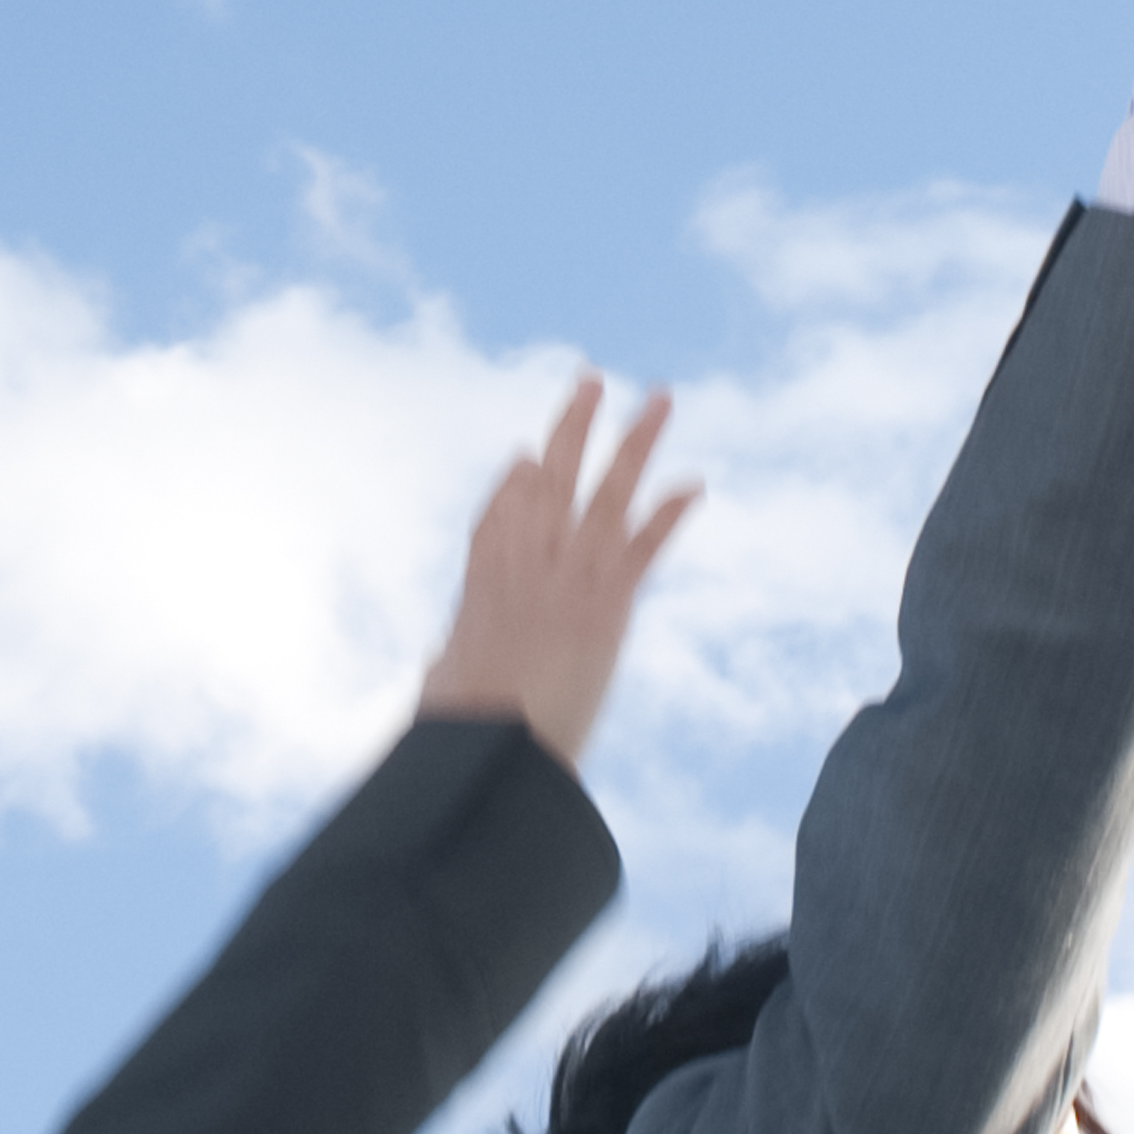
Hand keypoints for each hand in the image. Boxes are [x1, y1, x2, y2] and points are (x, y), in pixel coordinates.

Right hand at [423, 378, 698, 770]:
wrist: (487, 752)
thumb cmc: (458, 735)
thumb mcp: (441, 687)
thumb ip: (447, 663)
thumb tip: (439, 667)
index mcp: (480, 585)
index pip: (496, 516)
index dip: (512, 484)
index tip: (525, 455)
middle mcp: (524, 565)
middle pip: (549, 480)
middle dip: (572, 429)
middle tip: (591, 381)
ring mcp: (566, 577)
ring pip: (605, 493)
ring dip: (636, 442)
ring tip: (659, 398)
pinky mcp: (605, 604)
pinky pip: (643, 548)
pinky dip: (669, 514)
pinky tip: (694, 485)